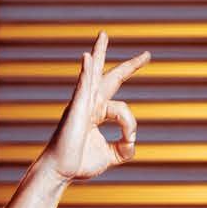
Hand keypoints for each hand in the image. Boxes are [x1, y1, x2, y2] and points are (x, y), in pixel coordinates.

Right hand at [44, 31, 149, 184]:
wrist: (60, 171)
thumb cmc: (79, 163)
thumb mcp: (112, 155)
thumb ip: (126, 146)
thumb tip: (132, 137)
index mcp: (96, 113)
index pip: (121, 105)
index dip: (131, 122)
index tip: (130, 136)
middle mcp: (90, 104)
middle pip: (109, 78)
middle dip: (128, 66)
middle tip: (146, 54)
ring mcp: (82, 105)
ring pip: (94, 75)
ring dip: (99, 53)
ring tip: (103, 36)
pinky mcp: (76, 109)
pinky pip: (83, 87)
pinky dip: (85, 72)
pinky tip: (86, 57)